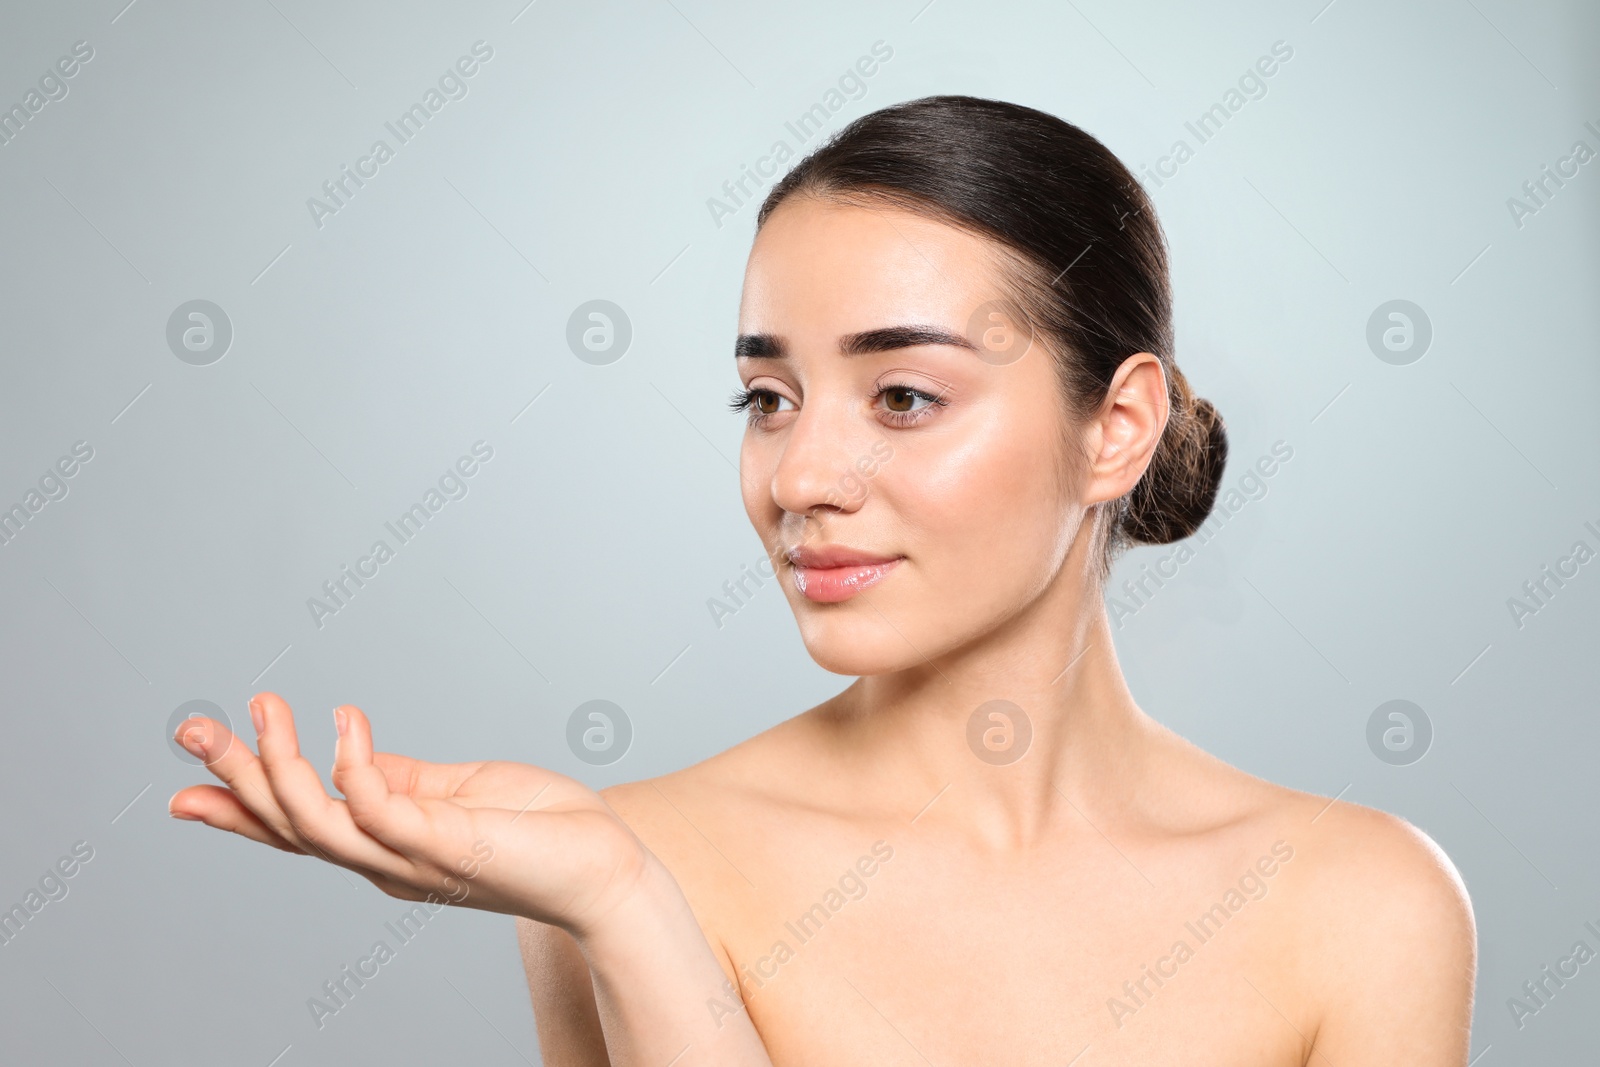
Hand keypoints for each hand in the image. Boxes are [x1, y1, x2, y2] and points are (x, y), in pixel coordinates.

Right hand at [168, 691, 650, 936]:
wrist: (604, 867)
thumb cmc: (539, 830)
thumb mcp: (453, 794)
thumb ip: (400, 778)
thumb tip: (346, 749)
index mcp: (384, 846)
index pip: (297, 829)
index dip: (239, 808)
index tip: (183, 782)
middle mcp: (386, 861)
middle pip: (289, 826)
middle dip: (235, 778)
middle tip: (193, 728)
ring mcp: (413, 859)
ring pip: (318, 824)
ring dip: (279, 768)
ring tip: (263, 709)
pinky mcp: (448, 846)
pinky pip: (382, 810)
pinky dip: (354, 768)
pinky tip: (347, 723)